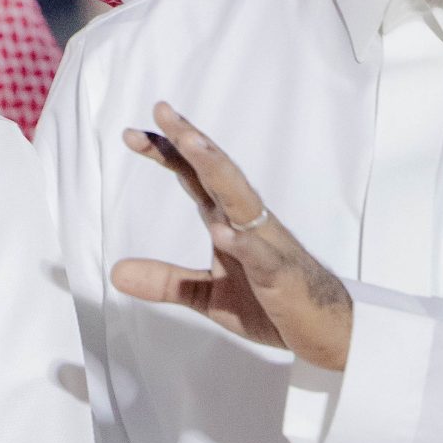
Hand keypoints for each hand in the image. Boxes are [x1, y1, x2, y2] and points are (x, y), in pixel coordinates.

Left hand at [112, 101, 354, 370]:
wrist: (326, 332)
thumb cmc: (271, 305)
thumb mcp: (207, 296)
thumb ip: (165, 281)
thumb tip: (116, 272)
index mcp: (229, 221)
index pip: (195, 177)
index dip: (167, 153)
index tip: (132, 133)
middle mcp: (249, 223)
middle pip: (217, 173)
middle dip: (191, 141)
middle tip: (163, 110)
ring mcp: (268, 246)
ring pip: (242, 200)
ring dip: (217, 170)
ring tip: (192, 145)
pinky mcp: (282, 277)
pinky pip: (263, 256)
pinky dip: (243, 243)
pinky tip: (222, 232)